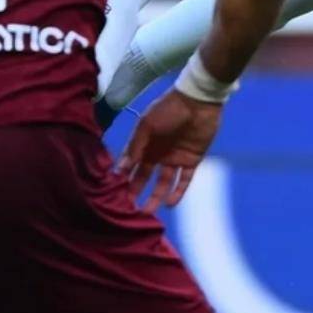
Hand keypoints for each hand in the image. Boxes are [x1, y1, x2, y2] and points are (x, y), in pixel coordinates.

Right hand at [117, 90, 222, 211]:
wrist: (198, 101)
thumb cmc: (169, 109)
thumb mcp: (147, 125)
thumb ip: (135, 147)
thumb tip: (120, 168)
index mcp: (145, 142)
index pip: (131, 163)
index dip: (124, 176)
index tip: (114, 192)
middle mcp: (158, 152)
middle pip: (145, 175)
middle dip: (137, 190)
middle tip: (129, 207)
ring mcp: (175, 157)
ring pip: (164, 182)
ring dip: (156, 196)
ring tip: (148, 211)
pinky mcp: (192, 160)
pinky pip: (184, 180)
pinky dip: (178, 192)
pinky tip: (170, 204)